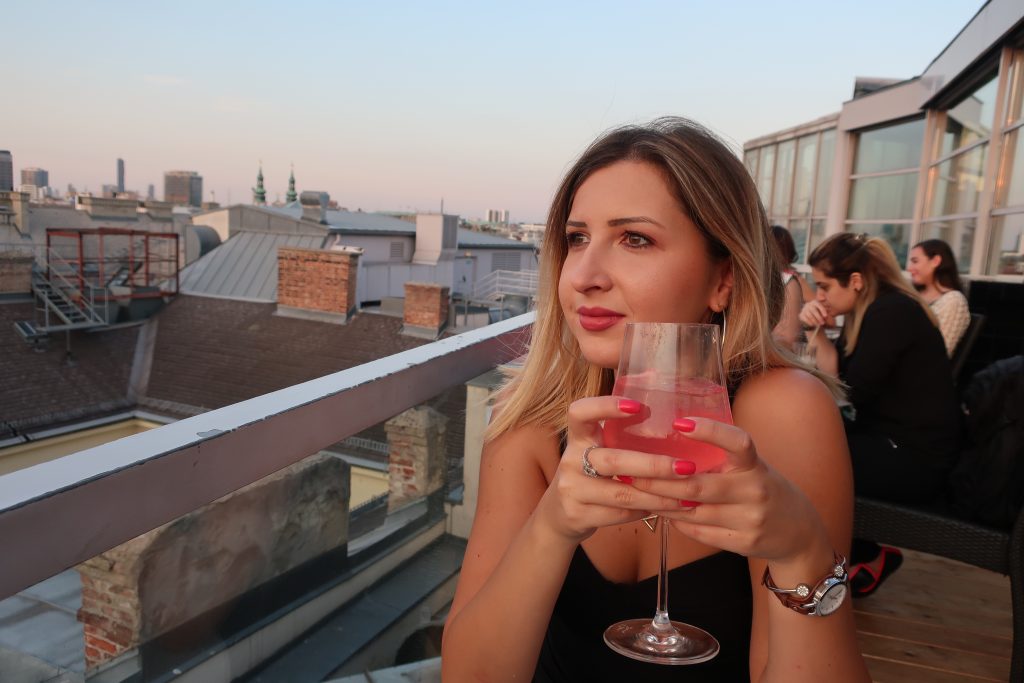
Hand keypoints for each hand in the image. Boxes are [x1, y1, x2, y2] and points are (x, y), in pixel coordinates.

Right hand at [536, 397, 685, 543]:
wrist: (559, 515)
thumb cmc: (590, 476)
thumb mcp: (596, 451)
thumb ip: (622, 438)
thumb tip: (676, 422)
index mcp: (578, 438)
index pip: (580, 412)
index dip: (605, 406)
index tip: (639, 406)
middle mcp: (570, 460)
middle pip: (614, 460)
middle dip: (654, 465)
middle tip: (686, 467)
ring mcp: (572, 489)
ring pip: (622, 493)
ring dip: (659, 495)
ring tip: (687, 496)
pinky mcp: (577, 515)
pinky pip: (620, 514)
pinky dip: (647, 511)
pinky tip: (666, 508)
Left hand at [628, 417, 826, 563]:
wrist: (798, 531)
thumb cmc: (761, 488)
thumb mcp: (750, 467)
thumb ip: (721, 456)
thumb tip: (670, 437)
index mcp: (755, 465)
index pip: (738, 442)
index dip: (710, 431)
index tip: (679, 423)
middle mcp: (755, 490)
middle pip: (697, 486)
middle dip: (659, 481)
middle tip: (631, 473)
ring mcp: (750, 519)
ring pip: (693, 513)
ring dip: (662, 503)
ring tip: (640, 493)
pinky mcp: (744, 542)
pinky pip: (700, 532)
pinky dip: (678, 522)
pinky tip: (663, 513)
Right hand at [799, 300, 829, 329]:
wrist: (812, 319)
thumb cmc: (820, 315)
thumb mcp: (824, 312)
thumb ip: (827, 310)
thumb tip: (830, 308)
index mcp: (815, 302)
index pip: (819, 305)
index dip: (822, 310)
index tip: (826, 316)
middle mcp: (808, 304)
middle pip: (814, 310)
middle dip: (819, 317)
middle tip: (823, 323)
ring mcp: (804, 309)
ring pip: (810, 315)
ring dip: (815, 321)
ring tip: (818, 325)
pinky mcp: (801, 315)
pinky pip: (805, 319)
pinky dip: (809, 322)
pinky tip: (813, 325)